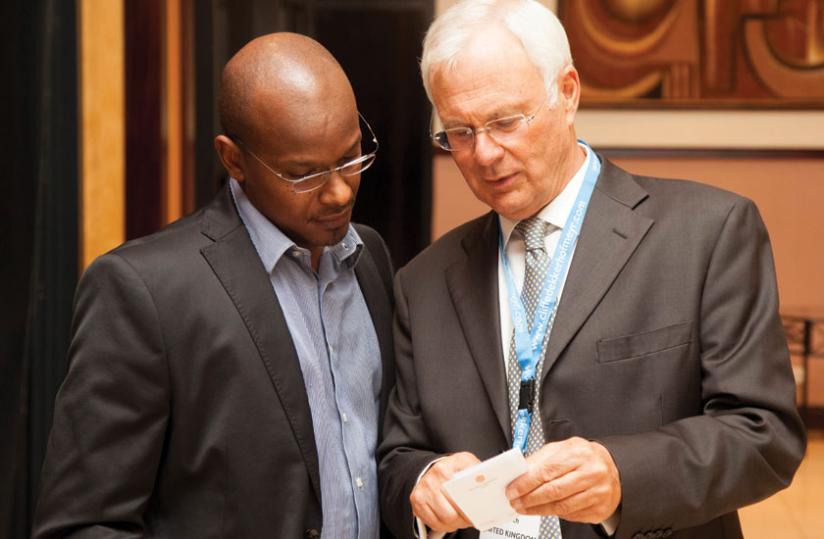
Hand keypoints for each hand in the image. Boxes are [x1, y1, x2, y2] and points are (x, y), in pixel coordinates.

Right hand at [410, 452, 480, 532]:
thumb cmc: (453, 468)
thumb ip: (480, 472)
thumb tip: (492, 485)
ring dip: (455, 524)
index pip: (459, 495)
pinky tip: (449, 518)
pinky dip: (444, 525)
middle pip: (451, 513)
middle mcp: (431, 480)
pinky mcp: (416, 502)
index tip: (478, 511)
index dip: (470, 507)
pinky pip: (433, 524)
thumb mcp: (467, 463)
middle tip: (470, 517)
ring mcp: (421, 492)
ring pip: (443, 521)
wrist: (432, 468)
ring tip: (461, 518)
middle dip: (463, 519)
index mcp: (444, 468)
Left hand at [506, 437, 620, 523]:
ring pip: (561, 506)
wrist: (613, 468)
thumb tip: (519, 472)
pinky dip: (555, 513)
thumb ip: (540, 459)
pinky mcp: (600, 508)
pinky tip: (546, 509)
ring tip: (526, 508)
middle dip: (529, 498)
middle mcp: (592, 472)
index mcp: (579, 453)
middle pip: (553, 490)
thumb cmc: (584, 457)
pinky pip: (571, 515)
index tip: (513, 490)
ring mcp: (598, 492)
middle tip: (516, 502)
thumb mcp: (562, 449)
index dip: (526, 483)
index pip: (547, 470)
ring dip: (539, 509)